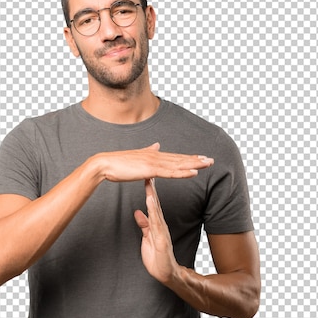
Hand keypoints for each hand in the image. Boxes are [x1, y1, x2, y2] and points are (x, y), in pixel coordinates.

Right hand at [95, 142, 213, 181]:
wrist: (105, 164)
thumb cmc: (118, 163)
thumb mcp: (137, 156)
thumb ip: (148, 151)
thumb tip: (157, 145)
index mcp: (153, 154)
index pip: (175, 157)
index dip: (189, 158)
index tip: (201, 158)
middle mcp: (156, 155)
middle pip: (180, 159)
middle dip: (196, 160)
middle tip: (211, 160)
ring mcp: (154, 162)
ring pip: (178, 164)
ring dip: (194, 164)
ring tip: (208, 164)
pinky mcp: (150, 169)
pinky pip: (170, 172)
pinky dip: (183, 172)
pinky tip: (194, 172)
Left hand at [134, 178, 178, 283]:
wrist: (166, 273)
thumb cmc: (157, 257)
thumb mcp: (147, 238)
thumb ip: (144, 225)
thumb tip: (138, 212)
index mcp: (157, 224)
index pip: (153, 204)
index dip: (149, 190)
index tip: (146, 176)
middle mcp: (161, 225)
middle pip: (155, 203)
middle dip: (152, 188)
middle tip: (149, 172)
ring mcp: (162, 232)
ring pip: (156, 211)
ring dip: (153, 197)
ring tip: (149, 184)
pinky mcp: (161, 240)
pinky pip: (156, 224)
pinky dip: (153, 212)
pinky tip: (150, 203)